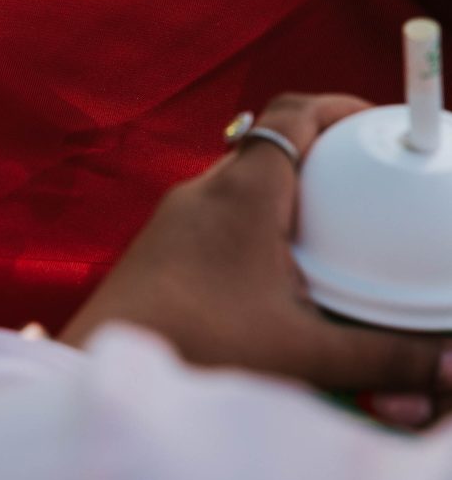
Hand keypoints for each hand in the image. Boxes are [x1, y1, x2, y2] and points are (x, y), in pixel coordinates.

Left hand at [60, 92, 451, 426]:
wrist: (93, 373)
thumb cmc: (194, 352)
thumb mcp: (304, 355)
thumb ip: (386, 358)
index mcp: (242, 193)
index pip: (294, 113)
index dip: (341, 107)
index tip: (380, 124)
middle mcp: (203, 193)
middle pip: (271, 147)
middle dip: (323, 158)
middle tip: (368, 186)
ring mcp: (174, 221)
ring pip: (242, 186)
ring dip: (287, 199)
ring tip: (333, 235)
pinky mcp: (159, 252)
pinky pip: (217, 221)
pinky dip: (256, 232)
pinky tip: (278, 278)